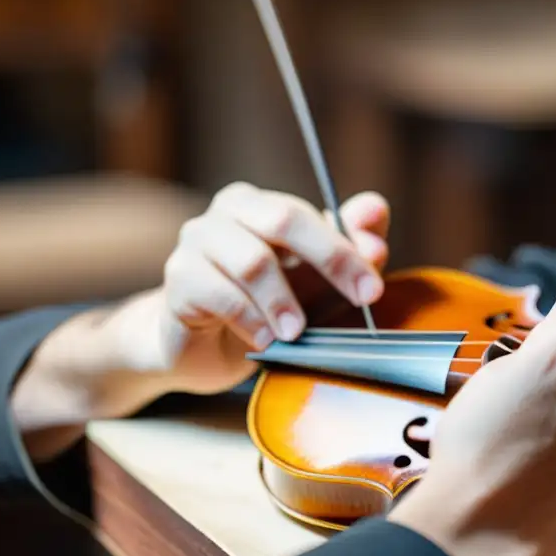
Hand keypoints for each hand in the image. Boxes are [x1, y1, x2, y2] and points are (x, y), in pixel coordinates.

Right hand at [136, 182, 391, 393]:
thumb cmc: (262, 309)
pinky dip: (251, 320)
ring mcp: (195, 244)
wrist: (198, 350)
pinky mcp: (178, 281)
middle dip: (330, 261)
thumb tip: (376, 210)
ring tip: (297, 333)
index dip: (346, 248)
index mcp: (258, 205)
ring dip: (285, 302)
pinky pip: (221, 294)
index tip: (373, 288)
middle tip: (359, 302)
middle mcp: (223, 214)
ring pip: (253, 262)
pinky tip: (264, 340)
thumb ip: (348, 247)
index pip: (308, 214)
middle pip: (282, 220)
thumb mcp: (314, 283)